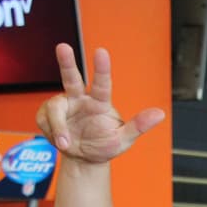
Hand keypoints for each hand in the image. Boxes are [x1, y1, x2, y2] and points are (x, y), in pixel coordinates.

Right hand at [36, 44, 164, 162]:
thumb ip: (138, 126)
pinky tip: (60, 141)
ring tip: (66, 144)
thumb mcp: (123, 139)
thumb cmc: (104, 146)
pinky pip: (45, 120)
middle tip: (63, 47)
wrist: (84, 159)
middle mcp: (80, 99)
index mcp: (100, 102)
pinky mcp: (47, 114)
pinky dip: (52, 133)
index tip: (101, 52)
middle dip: (66, 62)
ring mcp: (63, 105)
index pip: (102, 84)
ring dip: (59, 126)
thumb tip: (161, 113)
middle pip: (72, 78)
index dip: (101, 68)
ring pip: (55, 107)